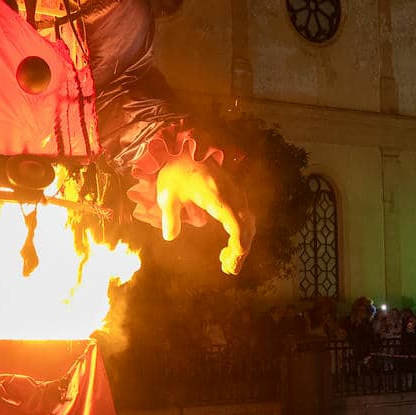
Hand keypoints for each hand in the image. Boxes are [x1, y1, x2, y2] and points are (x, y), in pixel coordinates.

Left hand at [155, 152, 253, 274]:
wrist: (185, 146)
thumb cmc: (176, 170)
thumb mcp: (167, 194)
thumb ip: (170, 216)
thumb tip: (170, 237)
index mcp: (217, 197)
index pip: (237, 224)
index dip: (238, 245)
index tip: (233, 261)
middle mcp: (231, 195)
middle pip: (246, 226)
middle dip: (240, 250)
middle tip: (228, 268)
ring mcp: (235, 193)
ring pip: (248, 222)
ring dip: (242, 242)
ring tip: (227, 260)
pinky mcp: (233, 193)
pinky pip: (244, 215)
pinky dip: (241, 232)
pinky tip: (229, 244)